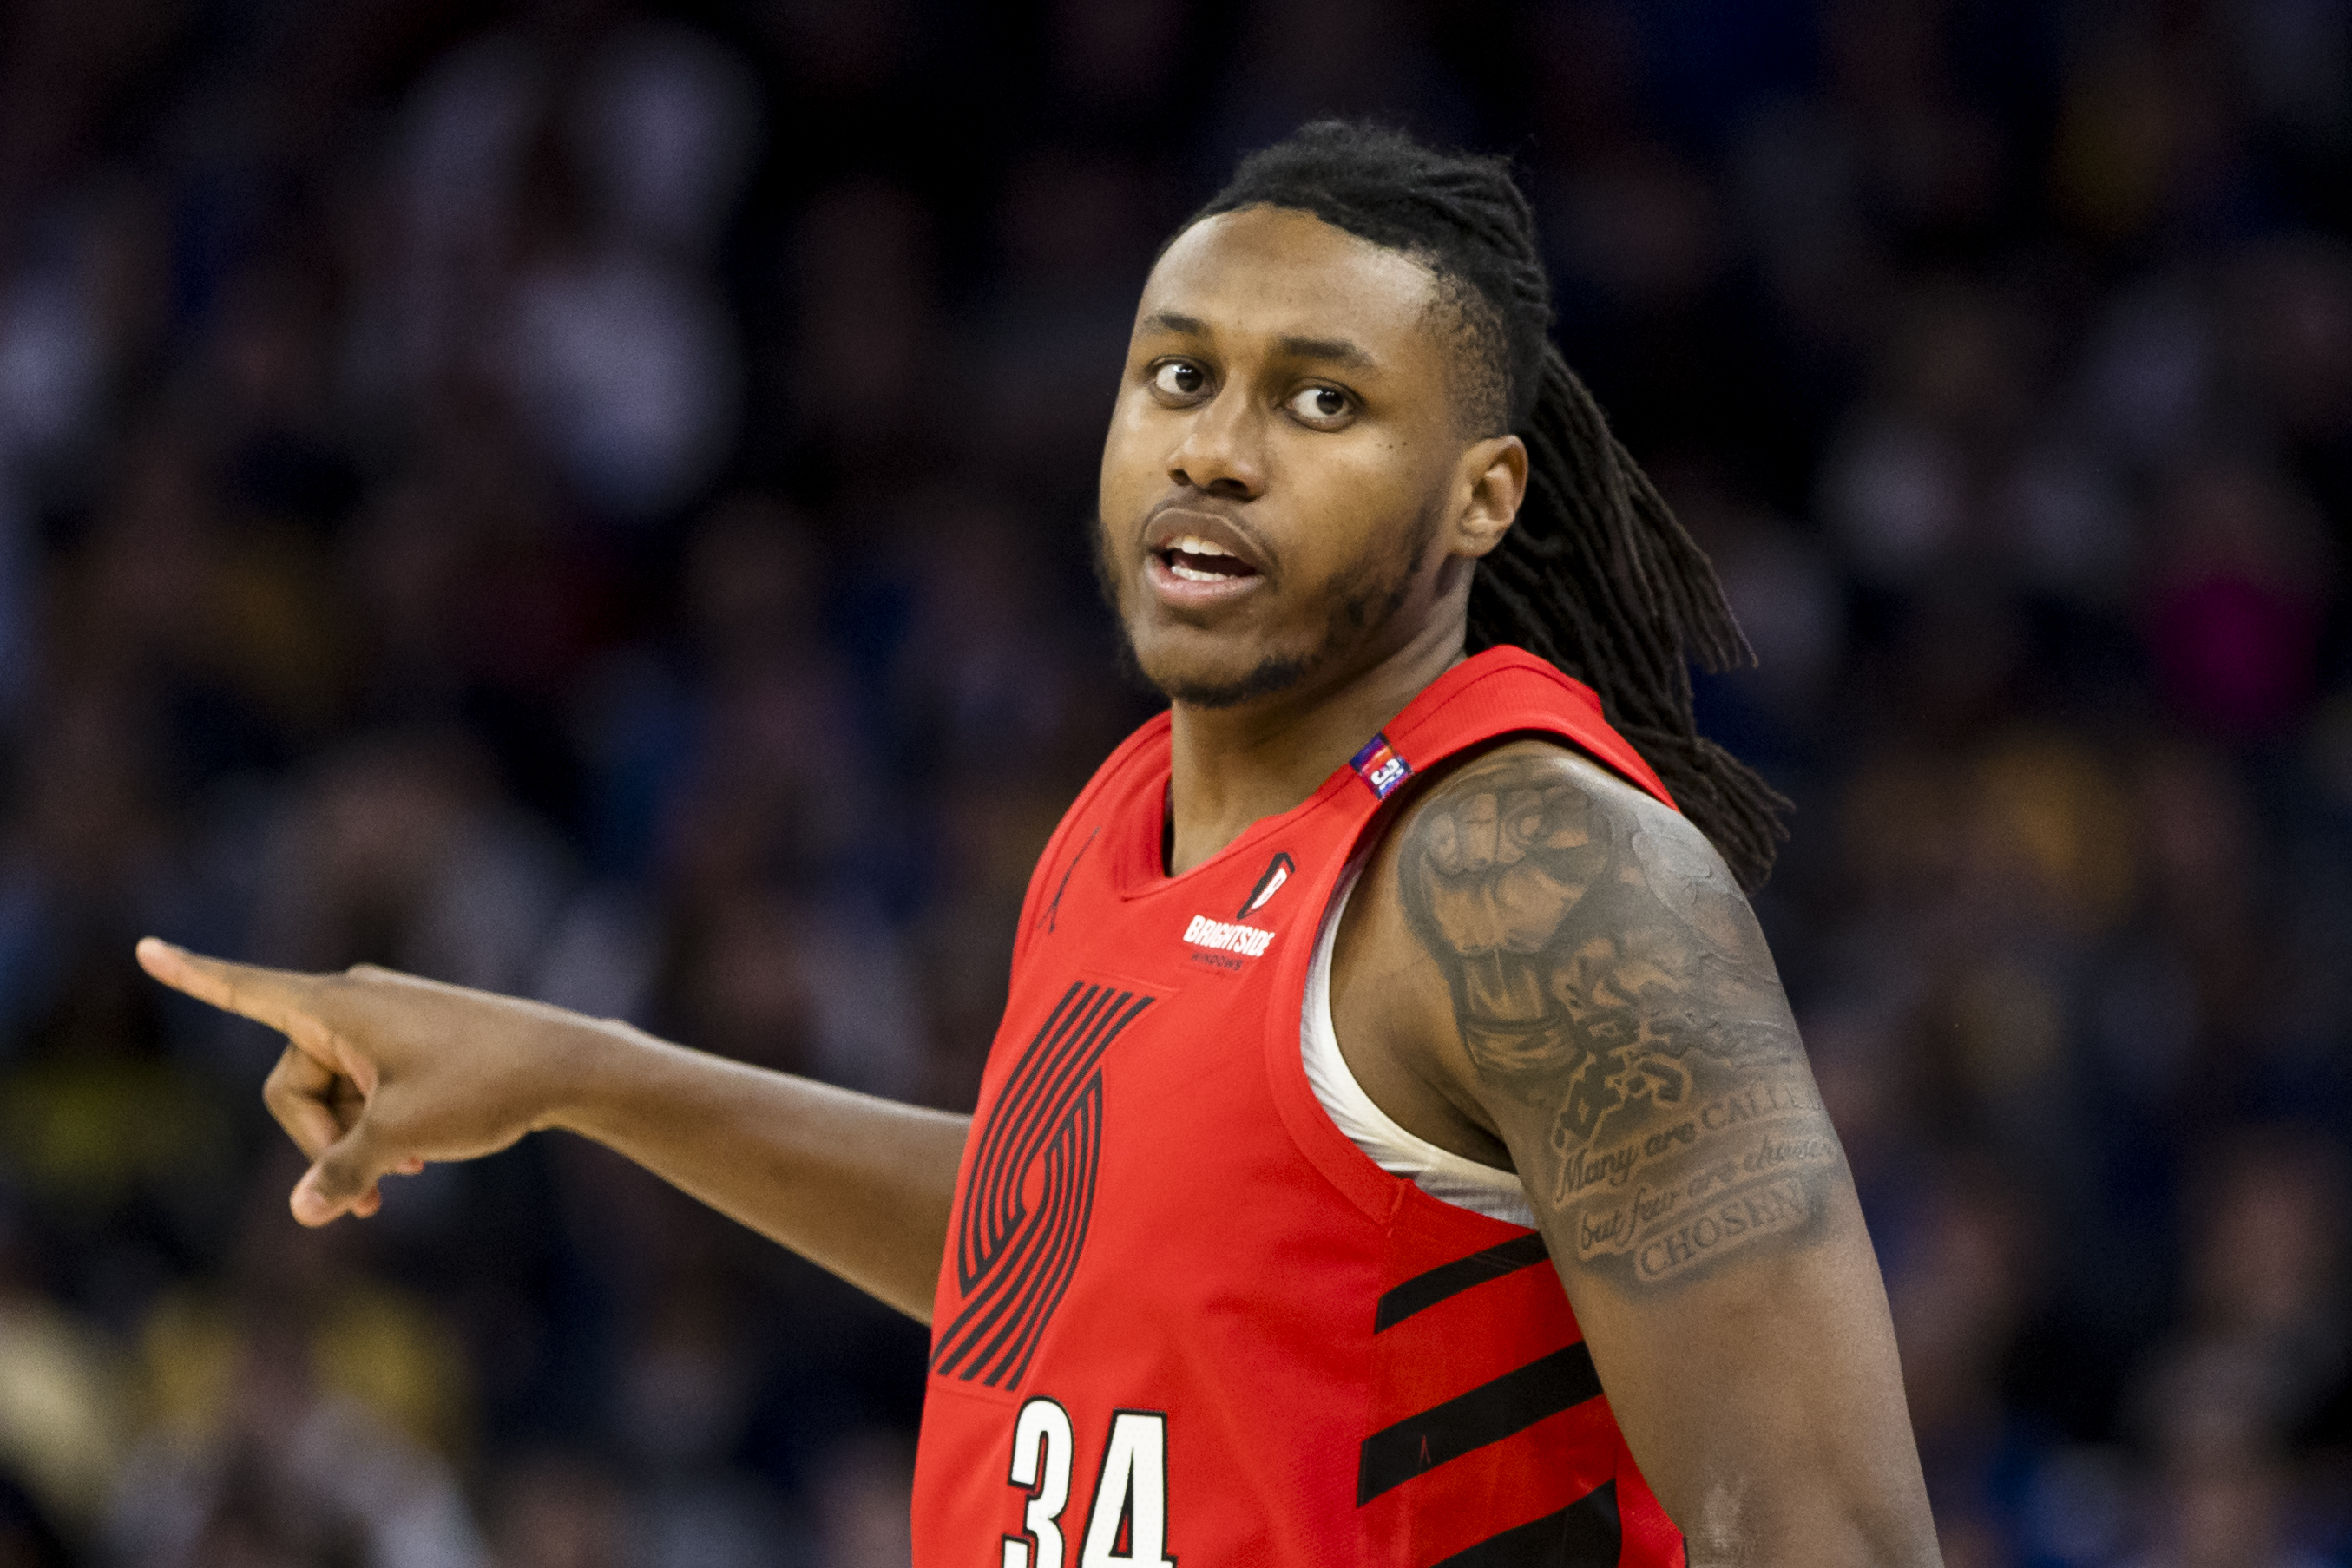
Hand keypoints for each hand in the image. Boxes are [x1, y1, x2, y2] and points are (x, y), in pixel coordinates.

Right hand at [136, 938, 604, 1224]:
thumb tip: (302, 1211)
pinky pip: (366, 1091)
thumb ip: (340, 1173)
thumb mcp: (402, 1138)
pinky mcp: (411, 1040)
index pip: (245, 990)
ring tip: (410, 1173)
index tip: (144, 946)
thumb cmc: (484, 1087)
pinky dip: (380, 1127)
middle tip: (379, 1183)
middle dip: (322, 1139)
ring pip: (332, 1098)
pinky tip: (417, 1165)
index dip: (192, 976)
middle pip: (291, 1086)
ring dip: (356, 1141)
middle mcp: (353, 1003)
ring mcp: (384, 1021)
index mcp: (336, 1006)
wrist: (567, 1065)